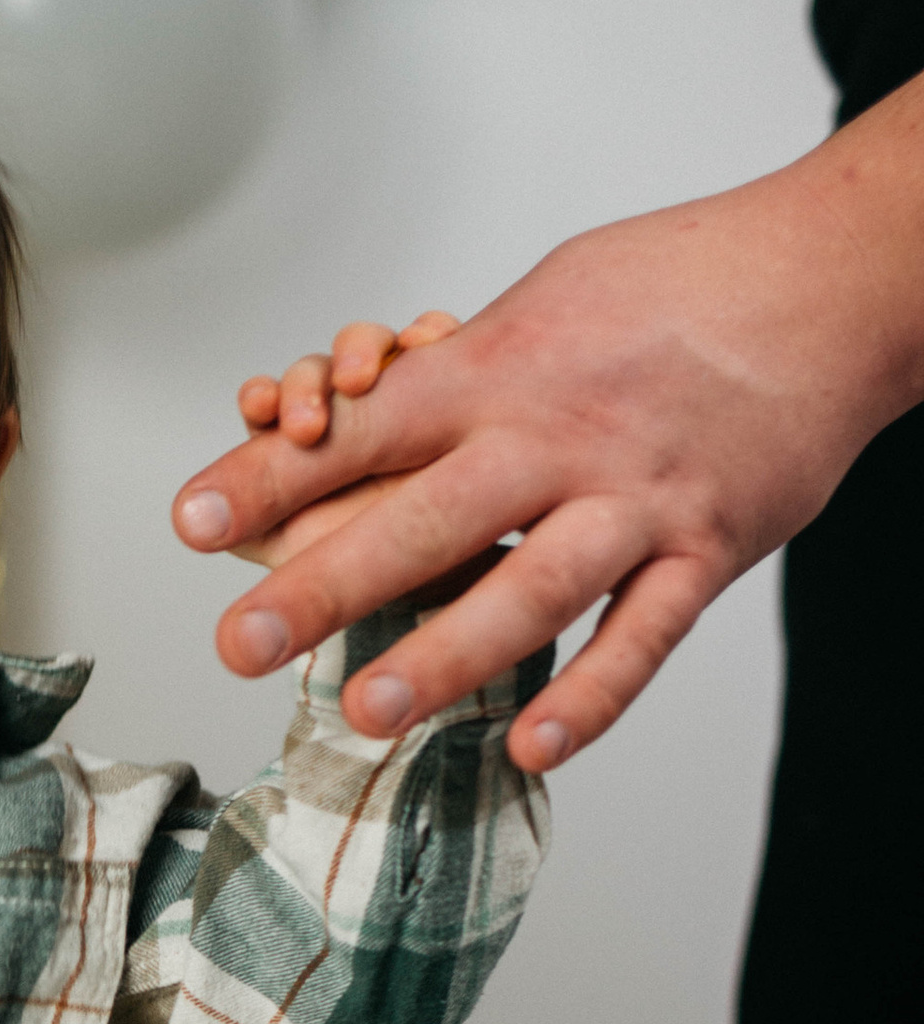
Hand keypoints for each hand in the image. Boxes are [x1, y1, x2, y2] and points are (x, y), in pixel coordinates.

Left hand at [165, 117, 923, 771]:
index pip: (364, 428)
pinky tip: (528, 745)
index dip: (271, 475)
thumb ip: (454, 382)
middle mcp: (562, 436)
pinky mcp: (709, 547)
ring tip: (364, 709)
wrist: (831, 277)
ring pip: (531, 586)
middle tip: (239, 639)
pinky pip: (643, 635)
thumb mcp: (544, 302)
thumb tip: (354, 431)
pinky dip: (589, 697)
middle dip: (325, 583)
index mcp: (502, 368)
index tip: (191, 519)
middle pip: (428, 516)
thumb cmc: (674, 287)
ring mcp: (638, 498)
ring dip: (445, 654)